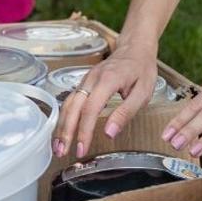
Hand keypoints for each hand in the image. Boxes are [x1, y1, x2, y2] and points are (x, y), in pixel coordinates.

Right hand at [53, 42, 160, 158]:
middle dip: (65, 131)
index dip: (84, 131)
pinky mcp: (85, 82)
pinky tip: (64, 130)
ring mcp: (86, 79)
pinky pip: (71, 100)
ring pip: (68, 103)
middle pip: (73, 107)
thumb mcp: (143, 91)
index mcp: (108, 80)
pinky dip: (65, 117)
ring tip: (58, 147)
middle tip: (62, 153)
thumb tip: (109, 133)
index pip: (90, 109)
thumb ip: (126, 112)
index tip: (81, 149)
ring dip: (61, 126)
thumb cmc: (142, 69)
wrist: (136, 47)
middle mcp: (92, 79)